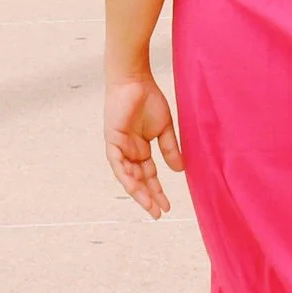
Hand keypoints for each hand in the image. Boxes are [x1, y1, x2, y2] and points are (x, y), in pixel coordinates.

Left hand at [104, 73, 184, 217]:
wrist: (135, 79)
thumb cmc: (149, 99)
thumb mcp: (164, 128)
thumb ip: (170, 149)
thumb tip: (179, 171)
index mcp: (141, 149)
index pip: (149, 176)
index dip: (157, 191)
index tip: (167, 207)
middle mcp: (129, 151)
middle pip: (139, 180)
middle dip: (148, 197)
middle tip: (159, 213)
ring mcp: (120, 146)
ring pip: (127, 176)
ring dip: (138, 191)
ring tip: (150, 206)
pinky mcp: (112, 139)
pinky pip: (117, 163)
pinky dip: (126, 175)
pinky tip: (135, 187)